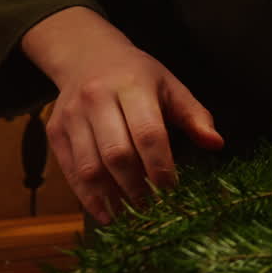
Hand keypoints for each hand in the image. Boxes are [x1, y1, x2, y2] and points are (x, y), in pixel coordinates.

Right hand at [25, 7, 223, 224]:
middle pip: (116, 153)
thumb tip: (216, 144)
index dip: (161, 165)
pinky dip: (88, 197)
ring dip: (112, 197)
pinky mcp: (55, 132)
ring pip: (90, 166)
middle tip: (154, 209)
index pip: (147, 133)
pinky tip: (107, 214)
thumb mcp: (171, 87)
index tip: (172, 190)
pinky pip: (71, 171)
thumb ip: (195, 116)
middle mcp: (96, 100)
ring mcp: (71, 116)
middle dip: (137, 186)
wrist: (87, 57)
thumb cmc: (138, 76)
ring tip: (133, 216)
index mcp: (131, 86)